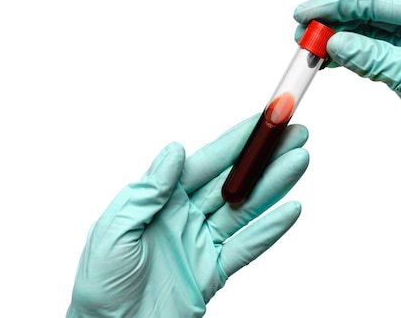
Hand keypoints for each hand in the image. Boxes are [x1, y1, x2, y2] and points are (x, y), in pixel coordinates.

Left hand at [66, 115, 308, 316]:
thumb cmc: (101, 283)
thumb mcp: (115, 230)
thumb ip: (148, 190)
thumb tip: (174, 150)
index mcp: (162, 200)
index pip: (205, 162)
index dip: (235, 141)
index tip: (261, 118)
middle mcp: (186, 215)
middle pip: (232, 180)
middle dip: (263, 156)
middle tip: (295, 130)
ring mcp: (203, 242)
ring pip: (245, 208)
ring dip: (273, 184)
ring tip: (299, 159)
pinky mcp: (215, 271)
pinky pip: (247, 247)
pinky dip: (270, 230)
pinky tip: (291, 208)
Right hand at [294, 0, 400, 275]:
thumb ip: (373, 56)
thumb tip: (334, 42)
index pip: (375, 1)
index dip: (335, 5)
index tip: (305, 12)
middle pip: (367, 17)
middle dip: (332, 24)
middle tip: (300, 33)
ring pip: (366, 39)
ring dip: (336, 44)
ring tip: (308, 50)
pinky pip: (370, 60)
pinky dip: (348, 62)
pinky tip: (329, 62)